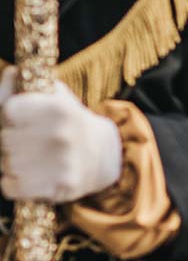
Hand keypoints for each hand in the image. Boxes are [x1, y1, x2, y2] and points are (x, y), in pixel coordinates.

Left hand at [0, 71, 121, 202]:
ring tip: (33, 156)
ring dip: (12, 162)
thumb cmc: (68, 121)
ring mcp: (60, 163)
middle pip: (4, 139)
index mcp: (59, 107)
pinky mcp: (58, 187)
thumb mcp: (54, 95)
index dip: (11, 114)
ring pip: (5, 163)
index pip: (8, 109)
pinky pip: (9, 186)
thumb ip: (24, 85)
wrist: (103, 155)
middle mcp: (60, 134)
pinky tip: (33, 174)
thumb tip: (11, 73)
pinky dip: (15, 183)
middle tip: (29, 139)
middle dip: (11, 139)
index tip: (22, 117)